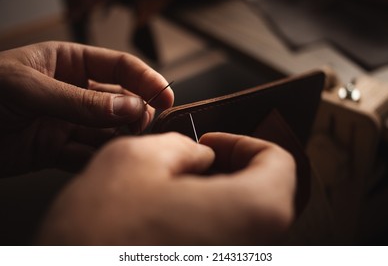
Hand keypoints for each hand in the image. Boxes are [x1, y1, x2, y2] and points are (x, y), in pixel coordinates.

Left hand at [0, 41, 172, 174]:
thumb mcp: (28, 88)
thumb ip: (80, 100)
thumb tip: (128, 106)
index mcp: (68, 63)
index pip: (118, 66)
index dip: (145, 79)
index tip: (166, 95)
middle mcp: (72, 92)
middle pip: (119, 100)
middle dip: (137, 111)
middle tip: (147, 124)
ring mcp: (66, 121)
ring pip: (107, 129)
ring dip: (122, 137)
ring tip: (134, 144)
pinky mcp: (56, 149)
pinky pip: (87, 153)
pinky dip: (101, 158)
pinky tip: (111, 160)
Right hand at [38, 132, 295, 244]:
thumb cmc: (98, 233)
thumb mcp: (136, 159)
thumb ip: (180, 146)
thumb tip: (198, 156)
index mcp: (251, 211)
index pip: (280, 162)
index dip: (243, 142)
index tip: (212, 142)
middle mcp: (254, 248)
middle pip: (264, 193)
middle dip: (229, 168)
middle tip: (192, 160)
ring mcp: (234, 264)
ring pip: (243, 219)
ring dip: (215, 194)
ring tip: (174, 186)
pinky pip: (223, 241)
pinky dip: (203, 221)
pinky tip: (167, 215)